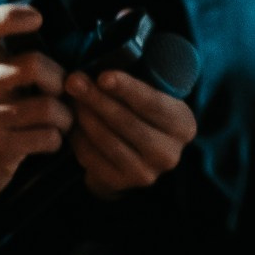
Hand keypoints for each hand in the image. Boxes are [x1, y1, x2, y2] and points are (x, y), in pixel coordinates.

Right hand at [0, 6, 72, 209]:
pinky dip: (57, 140)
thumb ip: (13, 61)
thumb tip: (69, 43)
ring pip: (49, 106)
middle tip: (59, 94)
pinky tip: (47, 141)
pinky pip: (48, 136)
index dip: (11, 15)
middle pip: (34, 65)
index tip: (37, 19)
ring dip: (65, 117)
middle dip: (60, 80)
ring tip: (59, 122)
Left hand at [65, 66, 196, 198]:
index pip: (152, 103)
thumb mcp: (151, 100)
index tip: (103, 76)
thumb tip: (101, 70)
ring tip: (71, 99)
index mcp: (183, 125)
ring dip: (84, 117)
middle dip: (97, 99)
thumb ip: (135, 87)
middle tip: (73, 81)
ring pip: (107, 140)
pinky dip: (79, 138)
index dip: (127, 89)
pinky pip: (93, 158)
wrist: (138, 159)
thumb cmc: (142, 117)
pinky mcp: (121, 184)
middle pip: (126, 121)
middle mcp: (169, 153)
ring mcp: (146, 173)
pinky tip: (72, 123)